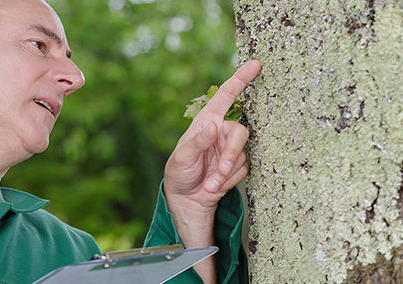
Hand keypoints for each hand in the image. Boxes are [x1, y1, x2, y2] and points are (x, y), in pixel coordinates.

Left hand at [164, 60, 260, 211]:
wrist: (187, 197)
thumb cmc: (179, 172)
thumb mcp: (181, 157)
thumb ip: (196, 142)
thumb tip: (214, 126)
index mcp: (206, 121)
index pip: (225, 96)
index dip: (240, 79)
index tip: (255, 64)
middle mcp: (221, 131)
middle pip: (240, 133)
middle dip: (232, 153)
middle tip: (221, 171)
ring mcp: (230, 148)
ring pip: (242, 154)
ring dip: (226, 173)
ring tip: (209, 184)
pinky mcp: (238, 164)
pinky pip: (244, 169)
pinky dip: (229, 180)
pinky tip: (215, 185)